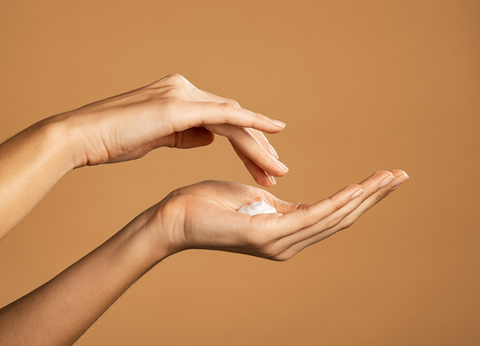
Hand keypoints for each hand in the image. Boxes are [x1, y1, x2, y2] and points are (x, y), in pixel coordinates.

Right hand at [58, 74, 286, 185]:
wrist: (82, 136)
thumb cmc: (114, 140)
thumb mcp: (158, 136)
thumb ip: (186, 133)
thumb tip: (209, 138)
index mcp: (181, 97)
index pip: (224, 120)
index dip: (246, 144)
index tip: (262, 165)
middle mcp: (186, 90)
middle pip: (234, 119)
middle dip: (258, 148)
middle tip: (277, 171)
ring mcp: (183, 95)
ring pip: (234, 119)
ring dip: (258, 146)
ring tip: (276, 170)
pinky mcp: (178, 106)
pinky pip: (225, 114)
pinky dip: (251, 123)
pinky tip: (273, 132)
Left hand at [143, 170, 408, 260]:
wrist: (174, 218)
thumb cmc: (208, 205)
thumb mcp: (250, 198)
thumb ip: (273, 202)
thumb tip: (281, 195)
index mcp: (285, 230)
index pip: (331, 213)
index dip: (360, 196)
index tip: (383, 177)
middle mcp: (287, 242)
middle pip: (340, 218)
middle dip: (372, 197)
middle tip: (400, 175)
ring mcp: (278, 241)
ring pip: (331, 218)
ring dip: (362, 198)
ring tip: (389, 178)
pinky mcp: (265, 234)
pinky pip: (309, 217)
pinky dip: (335, 203)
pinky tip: (355, 190)